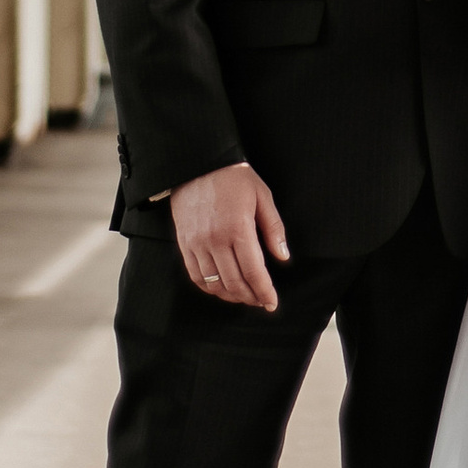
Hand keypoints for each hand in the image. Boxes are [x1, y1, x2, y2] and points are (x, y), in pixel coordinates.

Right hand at [171, 158, 288, 308]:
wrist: (197, 164)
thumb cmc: (234, 178)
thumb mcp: (262, 196)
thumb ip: (273, 228)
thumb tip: (283, 257)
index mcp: (238, 228)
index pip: (253, 271)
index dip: (264, 291)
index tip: (272, 303)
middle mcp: (215, 240)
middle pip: (234, 282)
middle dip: (250, 297)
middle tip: (261, 301)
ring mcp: (197, 244)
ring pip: (214, 283)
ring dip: (231, 296)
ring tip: (244, 296)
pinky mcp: (184, 244)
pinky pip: (196, 275)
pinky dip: (210, 288)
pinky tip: (221, 288)